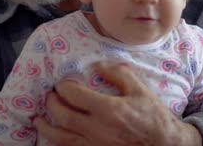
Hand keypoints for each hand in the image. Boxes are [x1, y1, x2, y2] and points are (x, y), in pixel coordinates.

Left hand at [33, 62, 202, 145]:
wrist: (164, 145)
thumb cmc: (153, 117)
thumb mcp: (139, 89)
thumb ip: (118, 74)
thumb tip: (97, 65)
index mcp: (107, 109)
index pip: (73, 94)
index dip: (64, 86)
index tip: (63, 82)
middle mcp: (96, 129)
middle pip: (62, 115)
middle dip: (52, 103)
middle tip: (50, 95)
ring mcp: (94, 145)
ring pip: (60, 137)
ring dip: (46, 127)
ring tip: (38, 120)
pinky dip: (59, 143)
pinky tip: (56, 138)